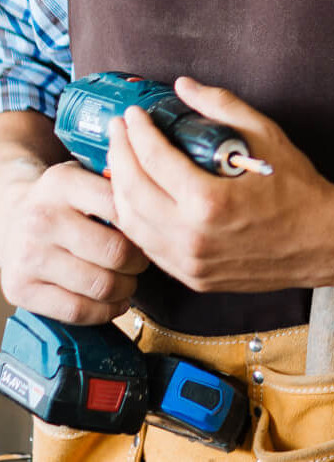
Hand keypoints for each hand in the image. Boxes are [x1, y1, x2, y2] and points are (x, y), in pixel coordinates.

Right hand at [0, 160, 147, 322]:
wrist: (9, 213)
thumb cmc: (62, 198)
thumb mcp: (86, 174)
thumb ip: (120, 184)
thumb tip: (165, 202)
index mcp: (63, 183)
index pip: (122, 208)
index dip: (147, 225)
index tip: (155, 232)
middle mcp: (42, 219)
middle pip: (115, 252)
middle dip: (140, 262)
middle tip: (144, 262)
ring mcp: (28, 256)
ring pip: (99, 284)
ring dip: (126, 289)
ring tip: (130, 282)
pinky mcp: (19, 289)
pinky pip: (75, 310)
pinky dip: (104, 312)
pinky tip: (114, 303)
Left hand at [106, 77, 333, 292]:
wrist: (323, 241)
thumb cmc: (299, 189)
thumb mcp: (266, 136)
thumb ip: (222, 107)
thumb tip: (185, 86)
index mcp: (209, 201)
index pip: (153, 160)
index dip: (137, 132)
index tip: (134, 114)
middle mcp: (191, 237)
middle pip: (131, 192)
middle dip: (119, 155)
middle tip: (119, 131)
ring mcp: (189, 262)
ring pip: (131, 224)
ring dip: (120, 188)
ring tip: (124, 160)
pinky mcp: (192, 277)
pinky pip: (148, 246)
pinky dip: (136, 218)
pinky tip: (140, 196)